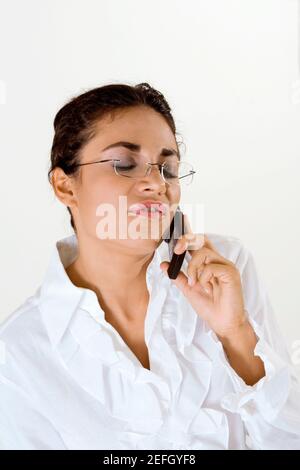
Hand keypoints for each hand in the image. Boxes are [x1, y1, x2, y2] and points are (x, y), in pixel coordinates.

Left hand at [160, 214, 246, 338]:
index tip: (179, 222)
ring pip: (204, 252)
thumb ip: (178, 276)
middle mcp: (218, 261)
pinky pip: (211, 266)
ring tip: (194, 283)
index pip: (199, 241)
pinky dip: (203, 276)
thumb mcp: (189, 290)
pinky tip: (204, 287)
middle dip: (186, 240)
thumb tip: (164, 263)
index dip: (189, 232)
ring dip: (193, 267)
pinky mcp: (231, 273)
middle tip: (176, 249)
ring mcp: (226, 266)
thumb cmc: (210, 307)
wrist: (224, 324)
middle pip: (202, 239)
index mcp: (209, 263)